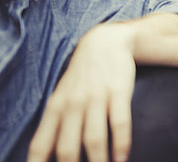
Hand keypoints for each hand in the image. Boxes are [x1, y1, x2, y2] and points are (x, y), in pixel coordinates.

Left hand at [28, 23, 135, 161]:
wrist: (106, 42)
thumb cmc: (83, 76)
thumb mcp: (62, 96)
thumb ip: (55, 125)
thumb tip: (46, 156)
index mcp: (54, 108)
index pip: (40, 147)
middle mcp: (72, 105)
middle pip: (67, 148)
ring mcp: (96, 98)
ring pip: (94, 139)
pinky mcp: (118, 92)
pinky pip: (120, 122)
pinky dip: (121, 144)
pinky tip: (122, 158)